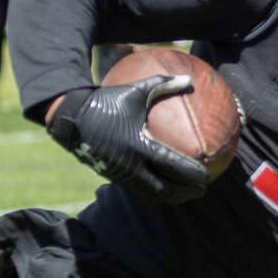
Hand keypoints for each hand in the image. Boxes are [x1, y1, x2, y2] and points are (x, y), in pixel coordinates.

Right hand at [48, 75, 209, 202]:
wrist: (71, 118)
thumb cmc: (106, 101)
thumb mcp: (135, 91)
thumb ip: (162, 85)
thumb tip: (189, 79)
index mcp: (138, 145)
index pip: (172, 165)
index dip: (191, 174)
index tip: (207, 176)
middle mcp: (130, 164)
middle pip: (164, 188)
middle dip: (185, 192)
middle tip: (202, 190)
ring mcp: (120, 173)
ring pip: (151, 193)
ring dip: (171, 197)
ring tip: (187, 195)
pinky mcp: (112, 176)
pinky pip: (138, 190)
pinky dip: (154, 193)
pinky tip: (165, 190)